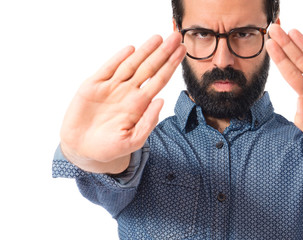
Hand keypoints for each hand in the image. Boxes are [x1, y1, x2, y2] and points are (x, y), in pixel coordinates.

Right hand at [60, 33, 185, 172]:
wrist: (82, 149)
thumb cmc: (109, 147)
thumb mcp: (133, 140)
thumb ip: (148, 122)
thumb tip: (161, 101)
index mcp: (139, 104)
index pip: (159, 80)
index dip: (170, 65)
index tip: (181, 52)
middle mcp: (128, 92)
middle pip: (149, 68)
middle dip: (163, 52)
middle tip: (176, 37)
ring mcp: (111, 87)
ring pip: (131, 65)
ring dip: (144, 51)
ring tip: (158, 38)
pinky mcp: (93, 86)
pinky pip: (108, 69)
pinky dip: (118, 58)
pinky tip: (131, 49)